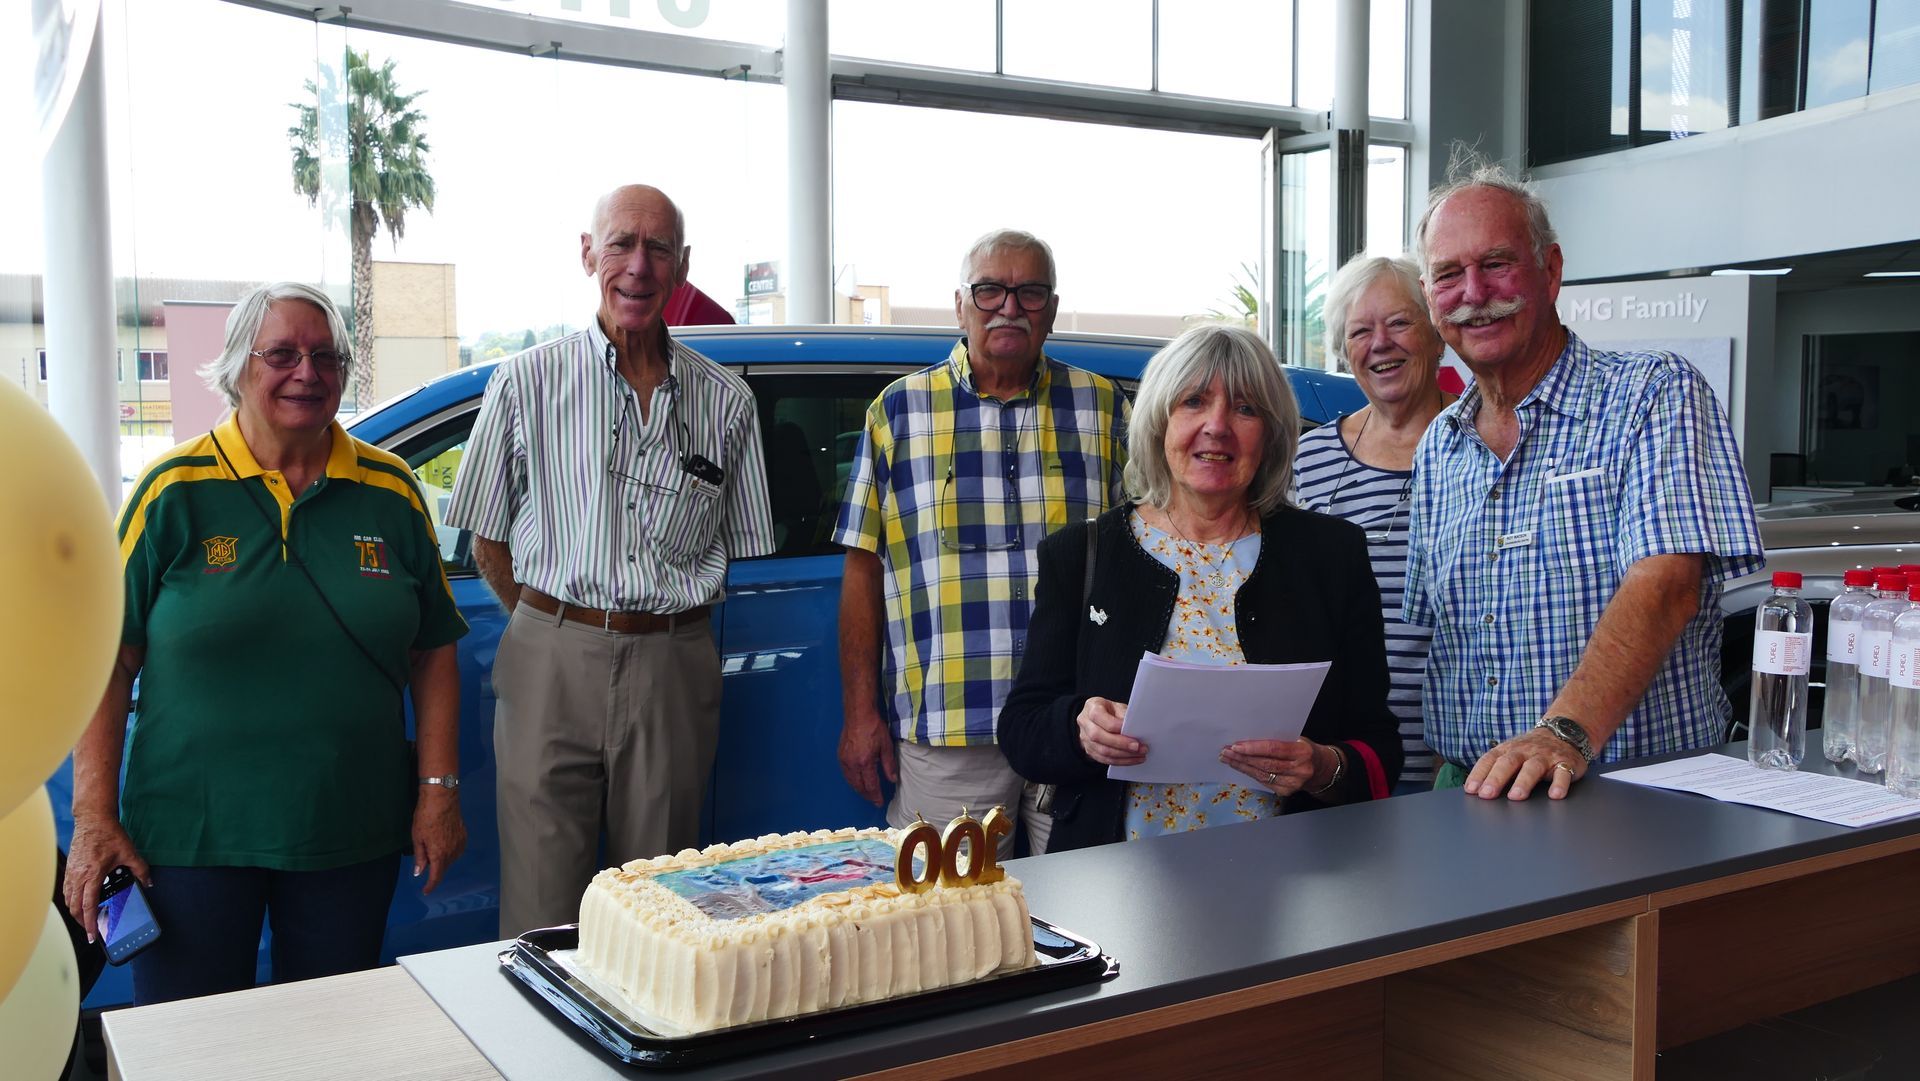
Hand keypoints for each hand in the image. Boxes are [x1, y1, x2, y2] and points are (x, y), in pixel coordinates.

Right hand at [63, 812, 149, 941]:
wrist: (93, 819)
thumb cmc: (109, 834)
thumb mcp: (129, 853)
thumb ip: (141, 870)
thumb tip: (148, 883)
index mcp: (92, 874)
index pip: (88, 906)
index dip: (89, 923)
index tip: (92, 934)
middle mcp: (78, 876)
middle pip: (75, 907)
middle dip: (81, 922)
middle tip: (91, 930)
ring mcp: (71, 872)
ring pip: (68, 900)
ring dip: (75, 912)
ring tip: (85, 919)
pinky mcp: (69, 868)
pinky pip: (66, 890)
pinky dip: (71, 900)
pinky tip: (79, 903)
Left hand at [411, 787, 466, 893]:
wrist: (442, 798)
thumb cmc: (425, 817)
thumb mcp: (417, 838)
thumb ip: (420, 857)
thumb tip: (419, 872)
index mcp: (439, 854)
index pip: (436, 876)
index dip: (430, 886)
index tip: (426, 891)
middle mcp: (452, 852)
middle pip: (444, 868)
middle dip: (435, 870)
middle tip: (424, 862)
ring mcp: (460, 843)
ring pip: (451, 860)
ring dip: (442, 860)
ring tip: (433, 849)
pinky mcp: (464, 835)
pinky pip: (457, 850)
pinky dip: (450, 852)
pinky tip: (444, 844)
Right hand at [838, 704, 897, 806]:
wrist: (858, 714)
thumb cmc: (874, 728)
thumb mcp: (886, 746)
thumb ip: (889, 765)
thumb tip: (892, 780)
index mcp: (865, 763)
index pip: (871, 785)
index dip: (876, 796)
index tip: (879, 802)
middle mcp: (852, 764)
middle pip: (859, 786)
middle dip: (867, 795)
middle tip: (874, 800)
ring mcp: (844, 760)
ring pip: (851, 781)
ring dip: (859, 789)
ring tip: (867, 793)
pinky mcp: (840, 755)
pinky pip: (846, 774)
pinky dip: (852, 781)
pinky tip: (857, 781)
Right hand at [1075, 697, 1144, 766]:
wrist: (1098, 718)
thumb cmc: (1110, 710)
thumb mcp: (1118, 707)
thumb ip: (1124, 716)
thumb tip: (1135, 729)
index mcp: (1092, 707)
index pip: (1101, 718)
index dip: (1118, 727)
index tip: (1134, 734)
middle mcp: (1085, 723)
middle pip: (1099, 736)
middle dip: (1121, 744)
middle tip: (1139, 747)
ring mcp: (1085, 738)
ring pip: (1102, 751)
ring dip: (1123, 756)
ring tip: (1139, 755)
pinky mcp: (1089, 750)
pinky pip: (1104, 759)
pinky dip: (1120, 761)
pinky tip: (1132, 759)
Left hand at [1221, 738, 1321, 796]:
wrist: (1321, 768)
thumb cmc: (1303, 749)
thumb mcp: (1296, 739)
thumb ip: (1277, 739)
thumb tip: (1248, 738)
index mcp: (1302, 752)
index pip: (1274, 749)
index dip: (1253, 748)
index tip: (1236, 745)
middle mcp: (1299, 769)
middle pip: (1265, 764)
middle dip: (1242, 757)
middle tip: (1226, 751)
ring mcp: (1293, 783)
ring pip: (1261, 774)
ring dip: (1241, 766)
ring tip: (1227, 758)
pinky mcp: (1286, 791)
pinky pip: (1263, 781)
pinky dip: (1249, 773)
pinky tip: (1239, 766)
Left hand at [1465, 728, 1586, 799]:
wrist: (1563, 730)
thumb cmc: (1530, 749)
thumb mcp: (1512, 753)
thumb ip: (1495, 769)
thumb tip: (1473, 789)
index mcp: (1508, 749)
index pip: (1490, 760)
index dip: (1479, 774)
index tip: (1471, 790)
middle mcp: (1525, 751)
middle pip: (1509, 763)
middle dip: (1496, 778)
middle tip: (1487, 794)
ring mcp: (1545, 756)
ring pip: (1533, 767)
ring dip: (1523, 782)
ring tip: (1516, 797)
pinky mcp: (1566, 763)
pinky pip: (1563, 773)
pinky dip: (1560, 784)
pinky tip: (1555, 795)